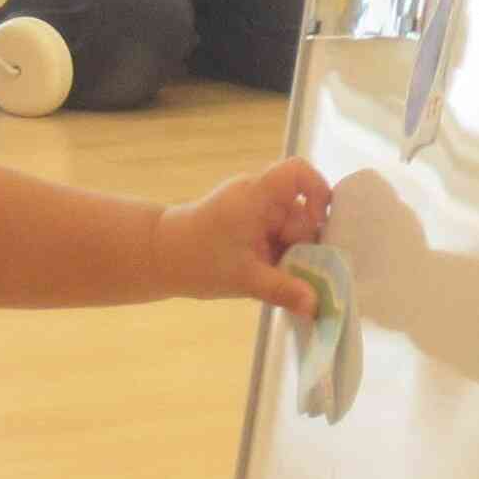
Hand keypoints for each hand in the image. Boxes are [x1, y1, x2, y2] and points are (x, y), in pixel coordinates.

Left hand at [158, 157, 334, 307]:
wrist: (158, 258)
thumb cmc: (197, 259)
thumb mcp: (244, 278)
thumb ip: (283, 290)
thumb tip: (316, 306)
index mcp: (257, 195)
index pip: (298, 172)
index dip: (318, 191)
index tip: (319, 225)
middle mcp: (259, 197)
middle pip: (300, 212)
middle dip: (306, 246)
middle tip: (306, 277)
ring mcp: (254, 212)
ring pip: (291, 230)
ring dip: (293, 256)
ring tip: (289, 284)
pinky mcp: (250, 227)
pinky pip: (277, 238)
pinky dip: (280, 258)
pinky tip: (275, 280)